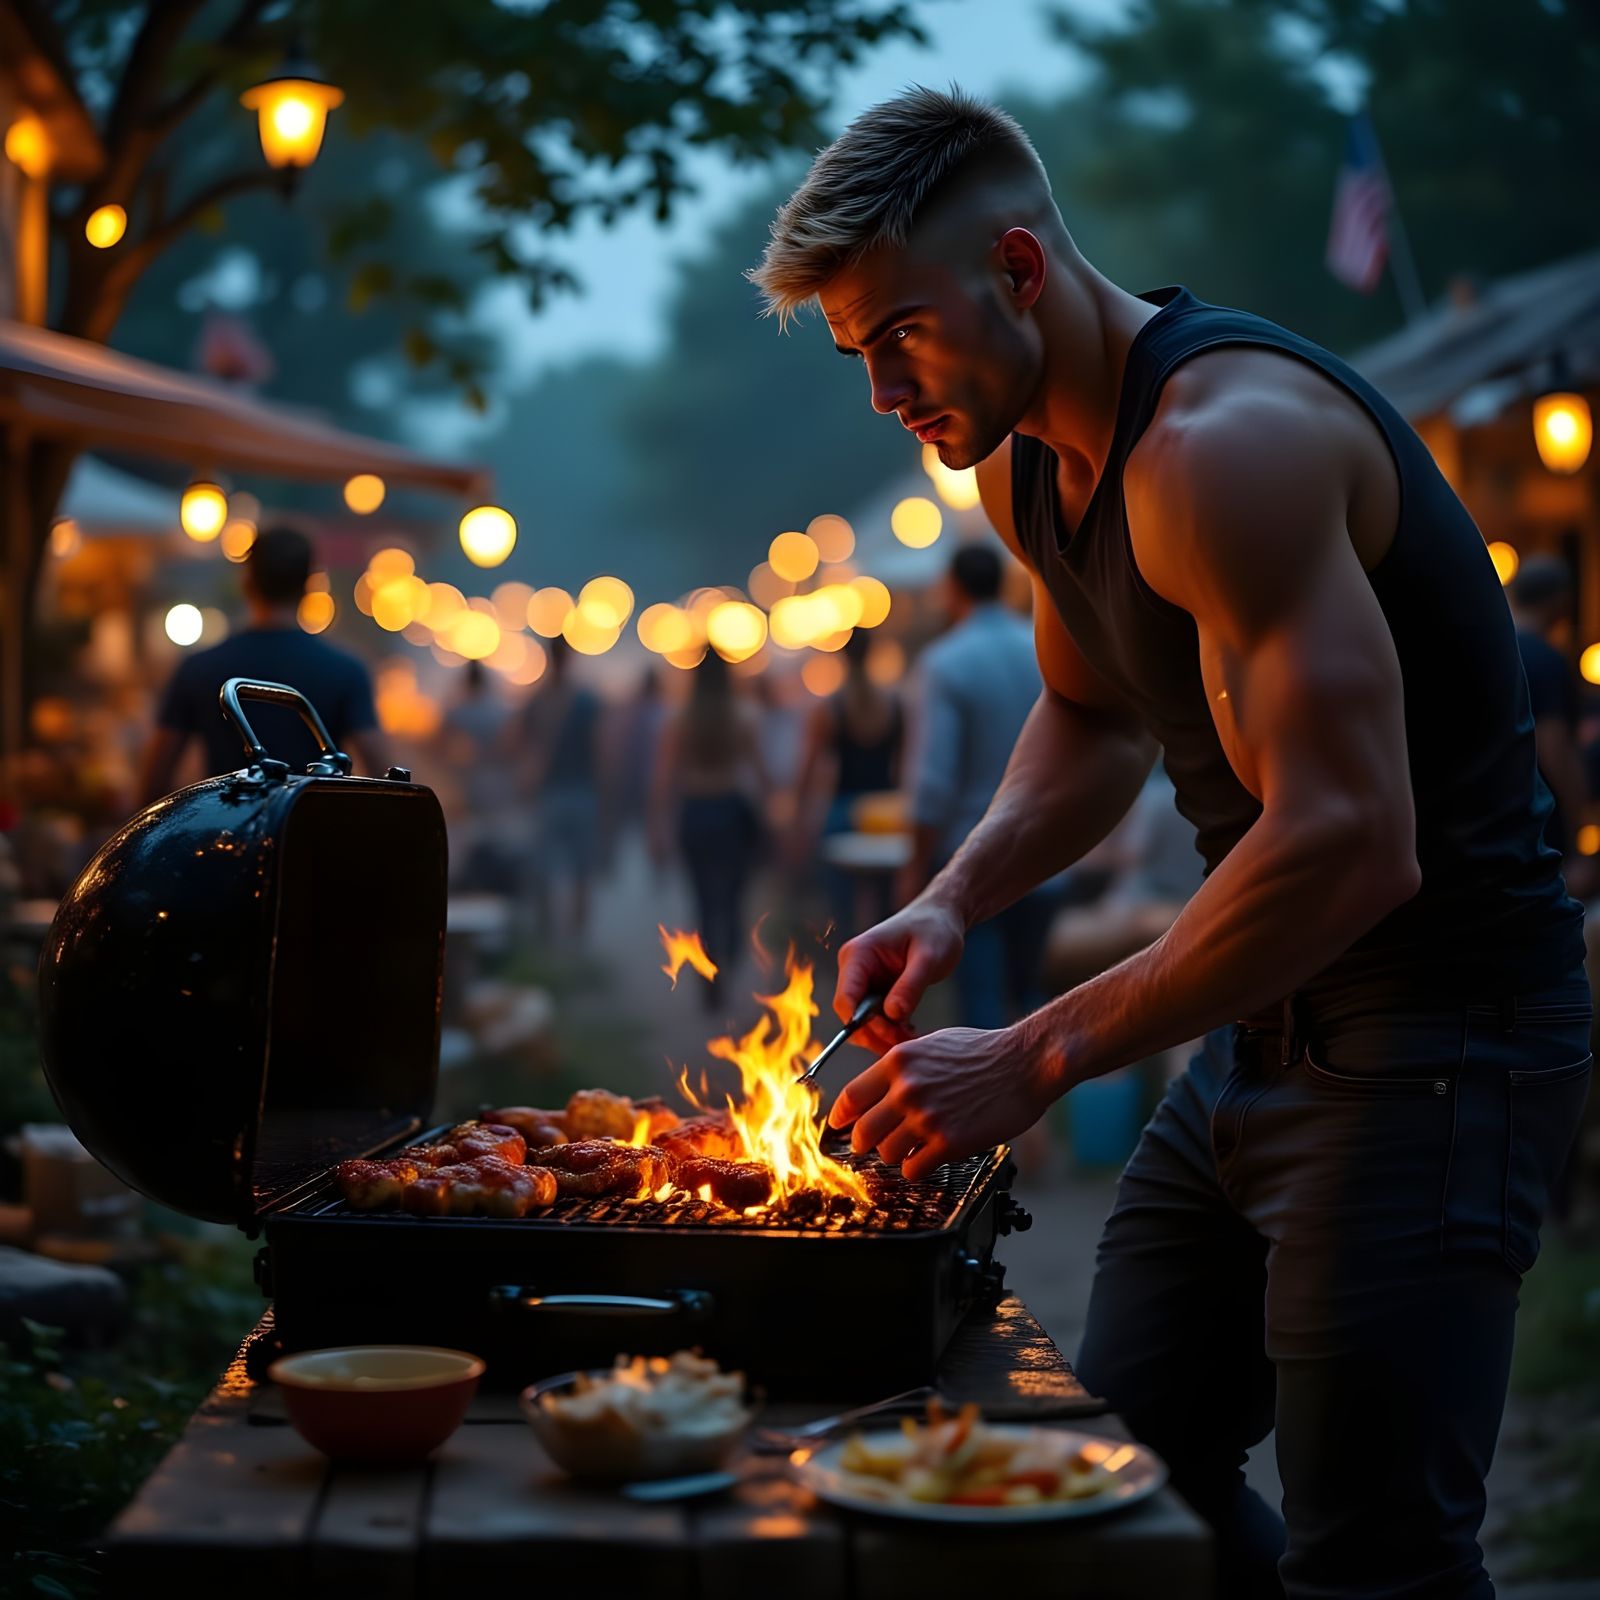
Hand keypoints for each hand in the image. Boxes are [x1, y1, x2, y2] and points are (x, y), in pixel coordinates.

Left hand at [828, 1024, 1056, 1181]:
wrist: (1024, 1062)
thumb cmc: (982, 1051)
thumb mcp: (930, 1045)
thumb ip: (901, 1068)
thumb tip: (874, 1092)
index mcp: (898, 1062)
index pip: (850, 1097)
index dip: (840, 1117)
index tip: (839, 1126)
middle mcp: (907, 1089)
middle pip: (862, 1133)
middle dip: (864, 1144)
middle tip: (873, 1146)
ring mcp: (927, 1117)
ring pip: (886, 1154)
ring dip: (895, 1155)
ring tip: (912, 1147)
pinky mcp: (949, 1142)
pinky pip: (913, 1169)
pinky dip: (916, 1168)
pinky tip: (928, 1157)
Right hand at [833, 895, 964, 1053]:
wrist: (940, 917)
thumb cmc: (935, 930)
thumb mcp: (929, 957)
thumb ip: (910, 986)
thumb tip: (891, 1016)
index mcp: (858, 955)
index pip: (845, 1000)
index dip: (863, 1024)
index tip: (893, 1035)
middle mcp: (853, 969)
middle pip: (851, 1016)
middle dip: (877, 1034)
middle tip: (909, 1043)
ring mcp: (862, 980)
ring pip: (863, 1021)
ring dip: (885, 1035)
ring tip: (913, 1038)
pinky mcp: (874, 989)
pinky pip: (875, 1018)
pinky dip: (890, 1029)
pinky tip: (911, 1031)